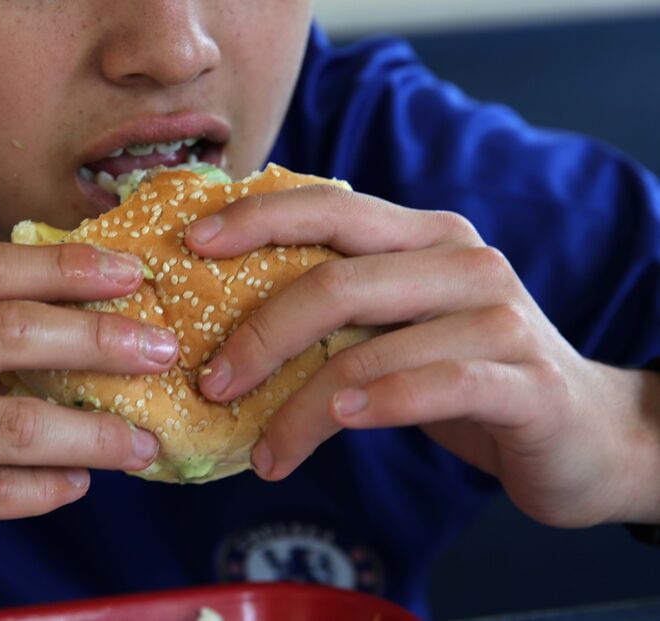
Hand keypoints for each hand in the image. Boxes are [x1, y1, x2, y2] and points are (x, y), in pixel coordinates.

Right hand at [0, 242, 176, 618]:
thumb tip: (87, 323)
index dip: (67, 267)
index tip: (133, 273)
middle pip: (10, 332)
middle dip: (100, 340)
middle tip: (162, 352)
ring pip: (12, 424)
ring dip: (92, 435)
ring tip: (140, 442)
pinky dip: (45, 488)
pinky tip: (77, 484)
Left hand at [185, 185, 659, 528]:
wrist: (585, 430)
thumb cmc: (467, 374)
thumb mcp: (400, 328)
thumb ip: (341, 309)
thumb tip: (228, 324)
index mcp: (424, 237)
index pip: (329, 206)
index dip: (255, 217)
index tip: (191, 244)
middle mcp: (462, 261)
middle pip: (337, 278)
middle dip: (260, 333)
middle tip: (212, 382)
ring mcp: (499, 317)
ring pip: (371, 348)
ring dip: (301, 406)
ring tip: (265, 450)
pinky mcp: (526, 380)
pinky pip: (435, 384)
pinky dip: (377, 404)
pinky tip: (340, 423)